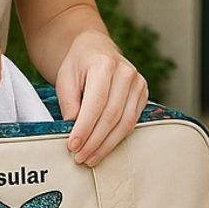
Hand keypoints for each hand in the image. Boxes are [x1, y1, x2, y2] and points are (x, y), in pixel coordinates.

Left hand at [55, 31, 148, 165]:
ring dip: (107, 145)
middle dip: (95, 141)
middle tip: (80, 157)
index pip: (96, 102)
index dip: (85, 128)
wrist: (95, 49)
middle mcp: (126, 73)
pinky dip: (117, 138)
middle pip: (112, 115)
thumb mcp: (65, 78)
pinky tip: (104, 147)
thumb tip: (73, 129)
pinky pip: (132, 122)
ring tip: (91, 158)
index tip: (73, 145)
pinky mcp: (143, 94)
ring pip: (125, 123)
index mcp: (104, 64)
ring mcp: (138, 83)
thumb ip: (69, 103)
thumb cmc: (78, 65)